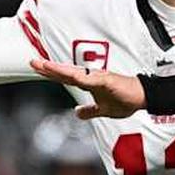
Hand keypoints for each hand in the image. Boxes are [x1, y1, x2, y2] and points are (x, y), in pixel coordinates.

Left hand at [30, 59, 144, 118]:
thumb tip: (76, 113)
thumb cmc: (125, 100)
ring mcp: (98, 78)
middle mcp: (91, 78)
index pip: (65, 78)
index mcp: (89, 84)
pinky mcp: (108, 80)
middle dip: (48, 68)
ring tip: (44, 65)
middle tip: (32, 61)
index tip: (37, 68)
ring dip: (59, 70)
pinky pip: (92, 80)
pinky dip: (81, 78)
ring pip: (74, 73)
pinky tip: (71, 76)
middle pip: (65, 73)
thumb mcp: (103, 110)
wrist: (142, 97)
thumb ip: (89, 111)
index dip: (51, 74)